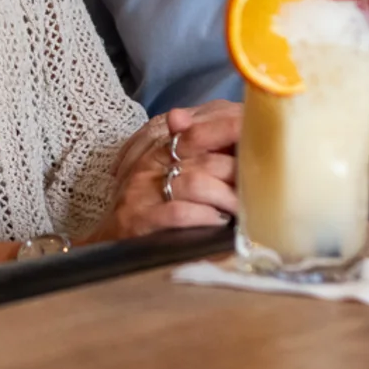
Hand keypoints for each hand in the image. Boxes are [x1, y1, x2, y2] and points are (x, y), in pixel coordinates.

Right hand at [81, 101, 242, 241]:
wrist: (109, 238)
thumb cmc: (149, 205)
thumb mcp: (170, 172)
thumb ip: (199, 153)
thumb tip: (238, 134)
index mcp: (159, 148)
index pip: (197, 130)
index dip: (229, 131)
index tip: (256, 138)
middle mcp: (150, 164)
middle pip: (205, 158)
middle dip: (237, 173)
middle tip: (258, 185)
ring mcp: (143, 191)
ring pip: (197, 184)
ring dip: (227, 198)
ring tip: (242, 209)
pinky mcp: (141, 219)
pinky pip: (180, 213)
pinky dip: (205, 217)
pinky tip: (219, 223)